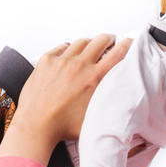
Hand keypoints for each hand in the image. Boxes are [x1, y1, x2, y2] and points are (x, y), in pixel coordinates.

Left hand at [0, 35, 132, 163]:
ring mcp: (62, 61)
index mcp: (94, 79)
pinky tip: (69, 55)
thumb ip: (107, 105)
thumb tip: (119, 100)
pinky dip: (68, 49)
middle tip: (110, 42)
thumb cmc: (63, 126)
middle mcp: (79, 66)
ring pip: (81, 42)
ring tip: (90, 49)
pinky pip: (62, 47)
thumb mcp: (95, 118)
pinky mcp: (47, 61)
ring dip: (89, 44)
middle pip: (100, 40)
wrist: (36, 126)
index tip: (129, 42)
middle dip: (108, 40)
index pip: (118, 53)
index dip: (127, 44)